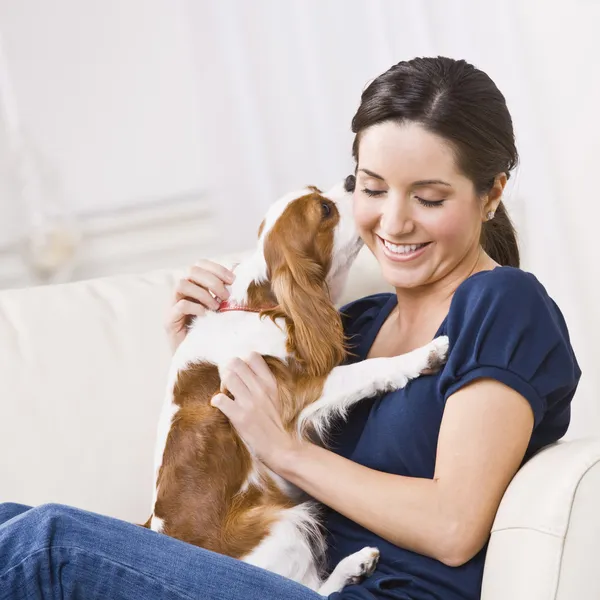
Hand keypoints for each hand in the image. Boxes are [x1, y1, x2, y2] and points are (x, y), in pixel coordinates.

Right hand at [165, 259, 235, 352]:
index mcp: (194, 286)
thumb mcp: (223, 309)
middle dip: (212, 281)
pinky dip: (195, 307)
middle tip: (225, 296)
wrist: (198, 359)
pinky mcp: (169, 321)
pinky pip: (179, 305)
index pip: (200, 264)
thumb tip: (240, 270)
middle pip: (191, 271)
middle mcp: (182, 293)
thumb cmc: (213, 331)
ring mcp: (173, 305)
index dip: (216, 268)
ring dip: (203, 293)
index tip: (233, 280)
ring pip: (182, 284)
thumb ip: (228, 291)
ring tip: (216, 307)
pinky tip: (206, 315)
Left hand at [211, 352, 300, 469]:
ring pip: (227, 378)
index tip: (240, 375)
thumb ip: (261, 382)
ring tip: (226, 395)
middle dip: (228, 371)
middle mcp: (261, 389)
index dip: (242, 362)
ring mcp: (250, 403)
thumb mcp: (274, 397)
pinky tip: (220, 407)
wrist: (279, 447)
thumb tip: (242, 370)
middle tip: (228, 385)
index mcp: (270, 383)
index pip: (253, 356)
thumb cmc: (273, 423)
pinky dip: (216, 402)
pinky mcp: (240, 417)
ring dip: (222, 385)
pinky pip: (220, 399)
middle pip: (236, 363)